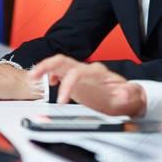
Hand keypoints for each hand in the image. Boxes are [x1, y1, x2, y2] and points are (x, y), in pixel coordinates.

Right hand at [30, 55, 146, 116]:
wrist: (126, 96)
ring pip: (59, 64)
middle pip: (63, 61)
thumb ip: (127, 94)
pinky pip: (60, 71)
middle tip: (33, 76)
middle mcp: (87, 70)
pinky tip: (48, 83)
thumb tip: (123, 92)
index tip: (61, 101)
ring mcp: (80, 73)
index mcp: (98, 73)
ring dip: (44, 68)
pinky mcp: (75, 79)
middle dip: (47, 66)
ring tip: (32, 77)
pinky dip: (50, 74)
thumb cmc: (126, 97)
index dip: (67, 85)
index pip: (77, 73)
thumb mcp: (129, 97)